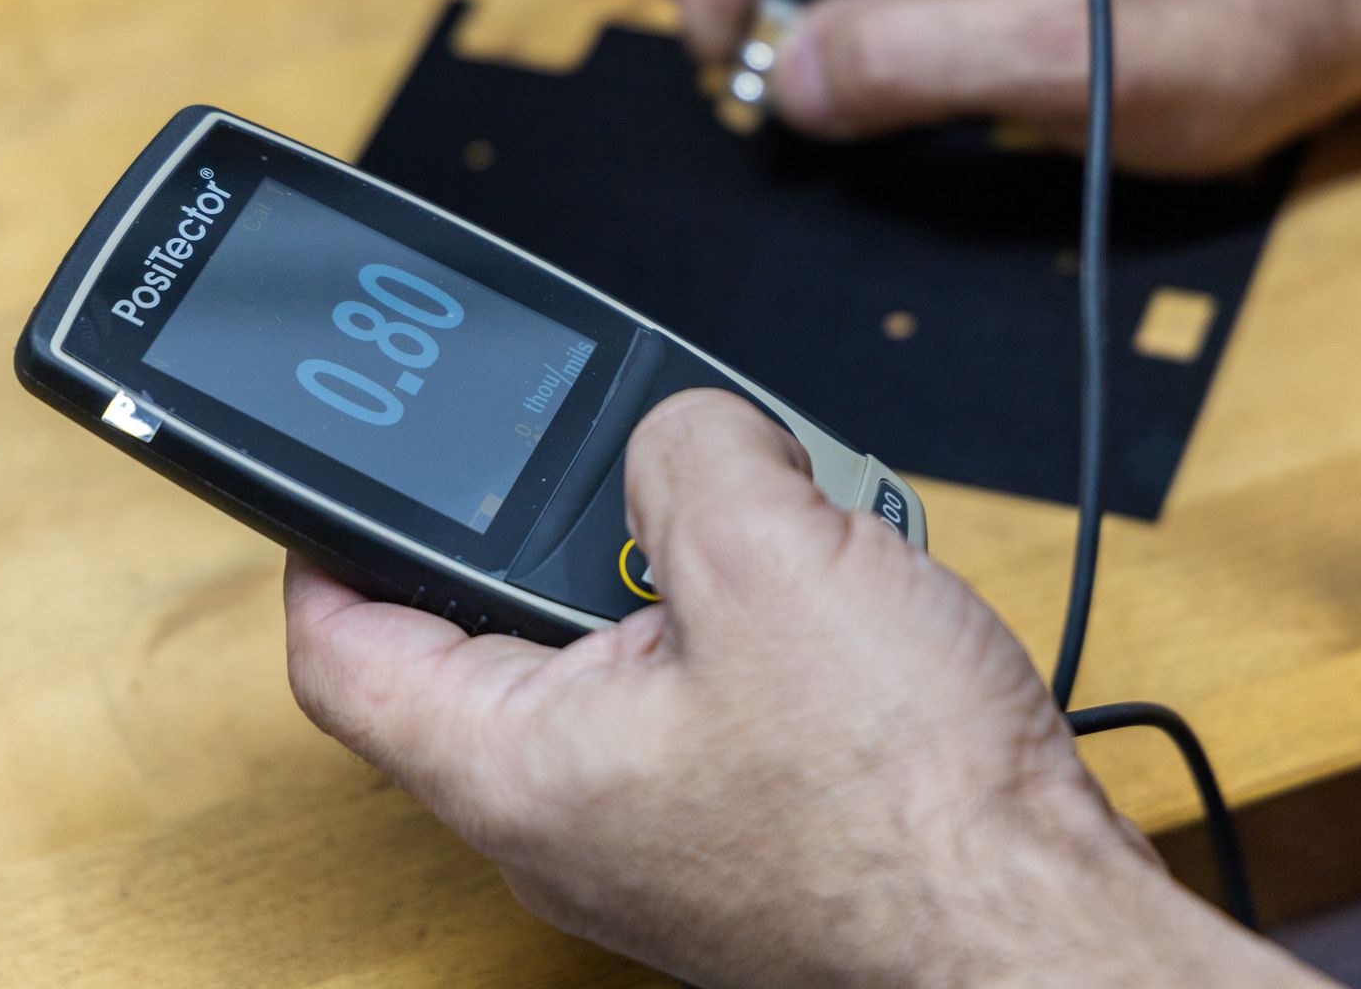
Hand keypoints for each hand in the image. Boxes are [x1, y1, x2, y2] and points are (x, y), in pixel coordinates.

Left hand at [285, 390, 1329, 986]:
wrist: (1036, 930)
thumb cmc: (907, 811)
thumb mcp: (772, 559)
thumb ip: (688, 451)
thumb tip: (682, 431)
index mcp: (517, 765)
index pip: (340, 650)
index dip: (324, 542)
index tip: (338, 474)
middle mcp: (569, 814)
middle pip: (494, 632)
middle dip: (566, 522)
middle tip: (625, 458)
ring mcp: (658, 826)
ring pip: (620, 654)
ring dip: (686, 563)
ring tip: (775, 521)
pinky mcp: (743, 820)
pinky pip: (706, 692)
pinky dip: (751, 619)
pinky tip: (835, 588)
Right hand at [662, 0, 1360, 174]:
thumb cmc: (1236, 0)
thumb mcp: (1051, 59)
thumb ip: (899, 63)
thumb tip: (783, 79)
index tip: (739, 63)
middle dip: (767, 2)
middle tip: (799, 106)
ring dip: (829, 21)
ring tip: (866, 106)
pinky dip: (883, 19)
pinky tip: (917, 84)